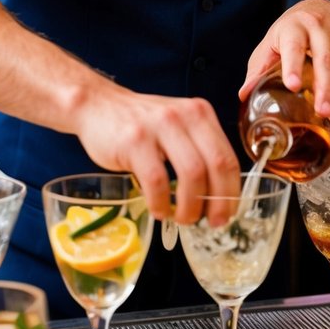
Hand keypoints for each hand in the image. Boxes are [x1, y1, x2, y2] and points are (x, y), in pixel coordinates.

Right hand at [74, 74, 241, 227]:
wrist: (97, 106)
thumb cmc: (140, 124)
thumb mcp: (177, 127)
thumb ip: (197, 150)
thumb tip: (218, 196)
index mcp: (200, 113)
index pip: (228, 156)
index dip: (232, 191)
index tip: (227, 213)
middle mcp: (184, 115)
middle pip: (216, 165)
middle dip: (218, 201)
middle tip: (212, 222)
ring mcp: (159, 125)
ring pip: (192, 174)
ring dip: (190, 206)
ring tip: (182, 218)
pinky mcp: (135, 140)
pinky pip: (157, 181)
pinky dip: (161, 203)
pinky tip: (159, 210)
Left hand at [240, 0, 329, 122]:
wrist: (324, 8)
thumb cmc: (292, 30)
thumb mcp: (271, 41)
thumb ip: (259, 68)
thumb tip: (245, 94)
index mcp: (295, 26)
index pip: (294, 46)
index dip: (293, 65)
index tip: (292, 85)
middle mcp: (321, 29)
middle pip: (325, 60)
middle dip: (324, 89)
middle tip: (321, 112)